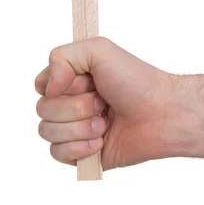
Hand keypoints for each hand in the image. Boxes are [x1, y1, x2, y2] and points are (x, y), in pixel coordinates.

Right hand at [35, 37, 184, 169]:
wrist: (162, 114)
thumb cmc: (136, 81)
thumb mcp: (99, 50)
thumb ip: (62, 56)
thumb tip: (46, 88)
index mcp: (73, 79)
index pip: (41, 85)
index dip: (59, 84)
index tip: (86, 81)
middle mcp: (71, 103)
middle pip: (43, 109)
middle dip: (75, 106)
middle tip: (103, 101)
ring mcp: (75, 129)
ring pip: (47, 132)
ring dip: (79, 127)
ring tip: (105, 122)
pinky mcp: (82, 153)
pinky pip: (58, 154)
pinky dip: (80, 147)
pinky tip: (101, 141)